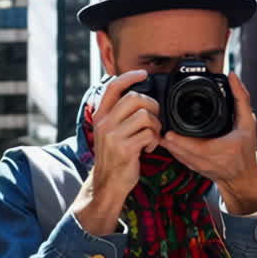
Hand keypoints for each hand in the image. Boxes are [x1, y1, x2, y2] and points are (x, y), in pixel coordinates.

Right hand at [71, 70, 160, 235]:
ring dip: (155, 126)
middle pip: (135, 98)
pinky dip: (154, 140)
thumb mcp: (109, 132)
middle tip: (154, 118)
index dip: (129, 76)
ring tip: (152, 136)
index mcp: (100, 116)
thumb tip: (139, 97)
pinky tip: (149, 147)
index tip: (143, 74)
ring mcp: (113, 136)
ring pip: (145, 116)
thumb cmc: (113, 156)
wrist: (106, 183)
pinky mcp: (125, 148)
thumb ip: (118, 115)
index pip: (112, 87)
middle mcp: (104, 123)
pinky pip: (149, 134)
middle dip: (152, 105)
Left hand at [161, 73, 256, 214]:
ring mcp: (196, 166)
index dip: (178, 139)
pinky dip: (172, 148)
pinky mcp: (193, 168)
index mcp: (216, 150)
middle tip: (158, 124)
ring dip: (167, 143)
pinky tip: (167, 138)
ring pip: (176, 154)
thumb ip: (241, 99)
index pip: (191, 146)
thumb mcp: (248, 123)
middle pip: (178, 150)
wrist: (243, 177)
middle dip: (166, 138)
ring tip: (159, 129)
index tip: (168, 131)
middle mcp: (204, 161)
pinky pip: (178, 157)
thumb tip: (234, 77)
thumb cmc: (246, 151)